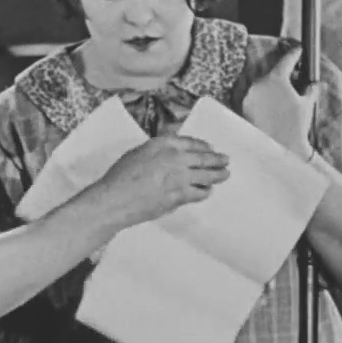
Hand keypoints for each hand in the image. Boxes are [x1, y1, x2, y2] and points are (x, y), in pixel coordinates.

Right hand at [97, 133, 229, 227]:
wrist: (116, 199)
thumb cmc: (120, 176)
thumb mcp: (138, 152)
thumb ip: (158, 148)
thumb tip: (171, 148)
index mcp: (164, 144)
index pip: (191, 142)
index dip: (203, 146)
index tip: (209, 148)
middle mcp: (176, 158)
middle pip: (204, 158)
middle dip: (217, 159)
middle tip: (226, 160)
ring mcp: (180, 179)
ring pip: (207, 176)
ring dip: (218, 175)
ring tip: (225, 175)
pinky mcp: (180, 197)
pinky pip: (199, 193)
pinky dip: (205, 191)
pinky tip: (208, 191)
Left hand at [243, 45, 319, 158]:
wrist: (279, 149)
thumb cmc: (295, 127)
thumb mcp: (306, 105)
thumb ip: (310, 89)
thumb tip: (314, 84)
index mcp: (276, 79)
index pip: (287, 60)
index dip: (295, 53)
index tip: (299, 50)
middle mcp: (259, 84)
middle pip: (271, 72)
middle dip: (282, 72)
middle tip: (292, 75)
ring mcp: (249, 96)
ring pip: (261, 84)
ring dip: (271, 86)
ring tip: (281, 95)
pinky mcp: (242, 108)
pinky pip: (253, 97)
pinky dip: (262, 98)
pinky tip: (271, 105)